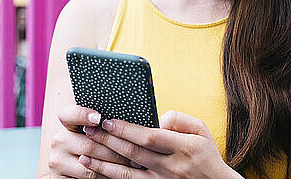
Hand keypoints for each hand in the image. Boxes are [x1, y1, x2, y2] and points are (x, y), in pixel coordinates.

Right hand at [47, 104, 131, 177]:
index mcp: (66, 124)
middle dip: (116, 150)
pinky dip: (105, 177)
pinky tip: (117, 175)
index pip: (69, 114)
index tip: (98, 118)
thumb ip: (103, 125)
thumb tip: (124, 119)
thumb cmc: (91, 148)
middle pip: (89, 144)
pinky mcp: (58, 178)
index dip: (82, 115)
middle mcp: (59, 140)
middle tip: (136, 154)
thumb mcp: (94, 134)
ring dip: (115, 166)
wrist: (71, 173)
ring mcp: (57, 160)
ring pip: (90, 164)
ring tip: (134, 165)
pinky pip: (87, 178)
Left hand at [78, 110, 243, 177]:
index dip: (127, 129)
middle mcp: (171, 167)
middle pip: (133, 153)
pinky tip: (98, 173)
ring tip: (84, 154)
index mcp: (183, 148)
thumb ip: (179, 120)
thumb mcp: (201, 131)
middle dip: (108, 142)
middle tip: (89, 131)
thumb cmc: (206, 155)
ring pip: (127, 174)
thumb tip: (156, 118)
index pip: (150, 137)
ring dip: (103, 164)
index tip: (108, 121)